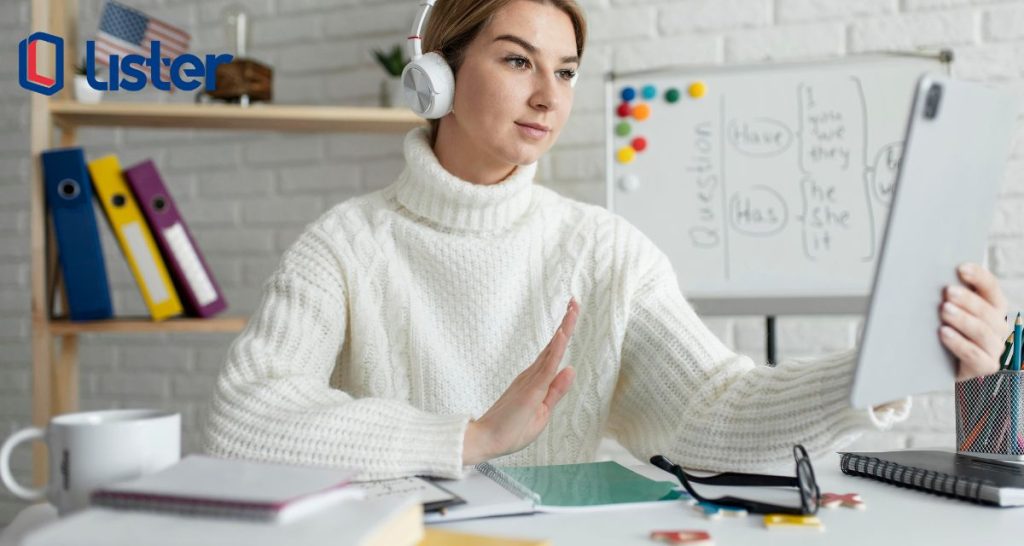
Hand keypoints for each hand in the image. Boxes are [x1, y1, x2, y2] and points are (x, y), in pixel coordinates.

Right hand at [462, 298, 578, 464]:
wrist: (486, 441)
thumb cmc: (510, 431)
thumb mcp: (542, 412)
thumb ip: (556, 391)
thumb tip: (571, 369)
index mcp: (535, 381)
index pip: (553, 353)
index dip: (563, 333)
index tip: (571, 314)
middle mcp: (532, 375)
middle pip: (554, 344)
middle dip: (566, 322)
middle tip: (574, 301)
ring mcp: (531, 380)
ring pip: (552, 350)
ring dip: (564, 329)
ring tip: (572, 309)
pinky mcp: (531, 389)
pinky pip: (547, 366)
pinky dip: (556, 349)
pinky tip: (562, 334)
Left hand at [939, 263, 1008, 380]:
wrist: (945, 369)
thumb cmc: (946, 333)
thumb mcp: (948, 313)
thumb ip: (947, 298)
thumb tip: (927, 276)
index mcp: (992, 308)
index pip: (991, 288)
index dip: (979, 277)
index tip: (961, 268)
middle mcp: (998, 327)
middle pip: (987, 310)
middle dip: (968, 299)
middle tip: (948, 291)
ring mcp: (994, 348)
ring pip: (982, 332)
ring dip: (963, 319)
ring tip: (944, 310)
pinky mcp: (985, 366)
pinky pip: (974, 354)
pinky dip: (959, 342)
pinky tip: (944, 333)